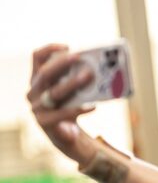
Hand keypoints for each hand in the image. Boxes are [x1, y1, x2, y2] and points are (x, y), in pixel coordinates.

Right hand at [27, 44, 96, 164]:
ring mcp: (37, 108)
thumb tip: (100, 65)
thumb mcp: (72, 90)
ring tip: (89, 76)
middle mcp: (33, 92)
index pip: (37, 58)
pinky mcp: (45, 123)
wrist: (66, 135)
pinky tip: (92, 106)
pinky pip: (61, 114)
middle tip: (79, 57)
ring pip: (54, 93)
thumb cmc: (70, 106)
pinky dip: (78, 109)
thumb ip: (77, 77)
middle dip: (62, 63)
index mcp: (38, 79)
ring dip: (72, 83)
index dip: (50, 49)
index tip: (68, 46)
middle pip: (45, 73)